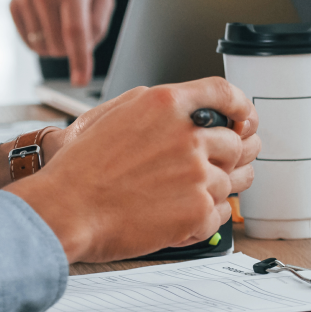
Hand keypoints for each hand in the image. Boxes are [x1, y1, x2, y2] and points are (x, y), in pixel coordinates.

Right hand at [9, 78, 260, 262]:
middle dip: (233, 155)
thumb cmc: (80, 169)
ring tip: (196, 194)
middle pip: (237, 142)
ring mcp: (196, 174)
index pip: (225, 94)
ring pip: (232, 180)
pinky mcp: (197, 210)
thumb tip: (185, 108)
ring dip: (220, 187)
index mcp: (167, 105)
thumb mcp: (115, 114)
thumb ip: (157, 108)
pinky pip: (221, 213)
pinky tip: (185, 216)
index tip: (245, 120)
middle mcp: (188, 135)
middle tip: (224, 166)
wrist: (65, 209)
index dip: (242, 107)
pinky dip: (207, 217)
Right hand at [11, 0, 113, 85]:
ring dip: (57, 46)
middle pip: (58, 44)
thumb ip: (98, 23)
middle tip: (79, 30)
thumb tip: (84, 50)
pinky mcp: (13, 5)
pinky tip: (49, 23)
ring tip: (63, 22)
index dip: (79, 59)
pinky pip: (29, 42)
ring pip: (42, 47)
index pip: (75, 31)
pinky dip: (42, 41)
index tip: (81, 80)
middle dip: (72, 49)